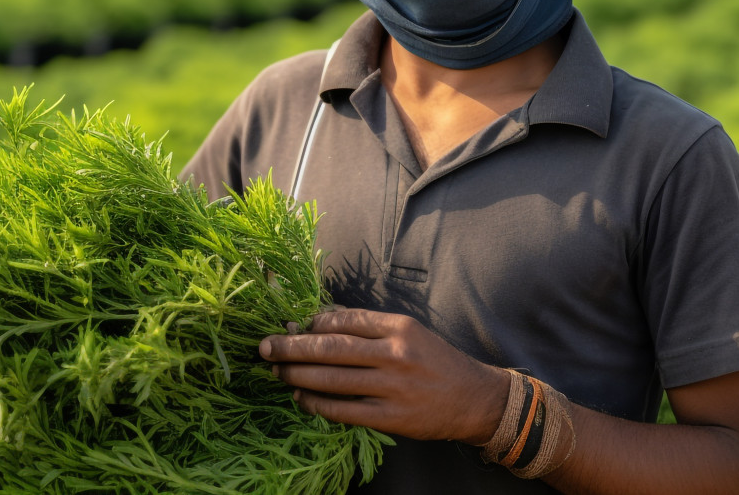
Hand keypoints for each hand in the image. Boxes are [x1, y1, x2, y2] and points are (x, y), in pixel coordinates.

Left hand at [258, 307, 508, 443]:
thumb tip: (320, 321)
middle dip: (292, 348)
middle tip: (264, 347)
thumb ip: (368, 327)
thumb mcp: (409, 332)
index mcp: (399, 327)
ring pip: (332, 379)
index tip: (291, 325)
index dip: (312, 323)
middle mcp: (395, 354)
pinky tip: (301, 398)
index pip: (344, 320)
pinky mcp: (390, 418)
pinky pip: (343, 410)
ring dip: (297, 376)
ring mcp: (392, 388)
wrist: (473, 399)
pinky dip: (317, 404)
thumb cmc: (435, 361)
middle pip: (331, 348)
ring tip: (277, 372)